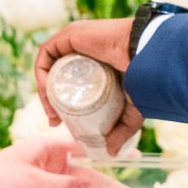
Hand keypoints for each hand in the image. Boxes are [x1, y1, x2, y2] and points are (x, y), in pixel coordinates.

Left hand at [0, 133, 138, 187]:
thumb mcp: (35, 181)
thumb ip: (66, 185)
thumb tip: (96, 187)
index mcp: (49, 147)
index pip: (86, 145)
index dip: (109, 150)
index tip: (132, 154)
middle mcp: (50, 163)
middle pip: (85, 175)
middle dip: (107, 187)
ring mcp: (44, 182)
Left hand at [34, 18, 142, 154]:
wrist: (146, 54)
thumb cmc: (144, 76)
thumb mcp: (132, 108)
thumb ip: (123, 129)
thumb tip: (111, 153)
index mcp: (96, 60)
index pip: (69, 81)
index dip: (59, 102)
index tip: (60, 122)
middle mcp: (83, 47)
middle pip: (57, 75)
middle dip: (50, 100)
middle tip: (54, 120)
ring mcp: (75, 39)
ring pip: (50, 66)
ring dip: (44, 90)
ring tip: (51, 111)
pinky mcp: (69, 35)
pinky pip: (46, 54)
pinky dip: (41, 72)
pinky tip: (47, 92)